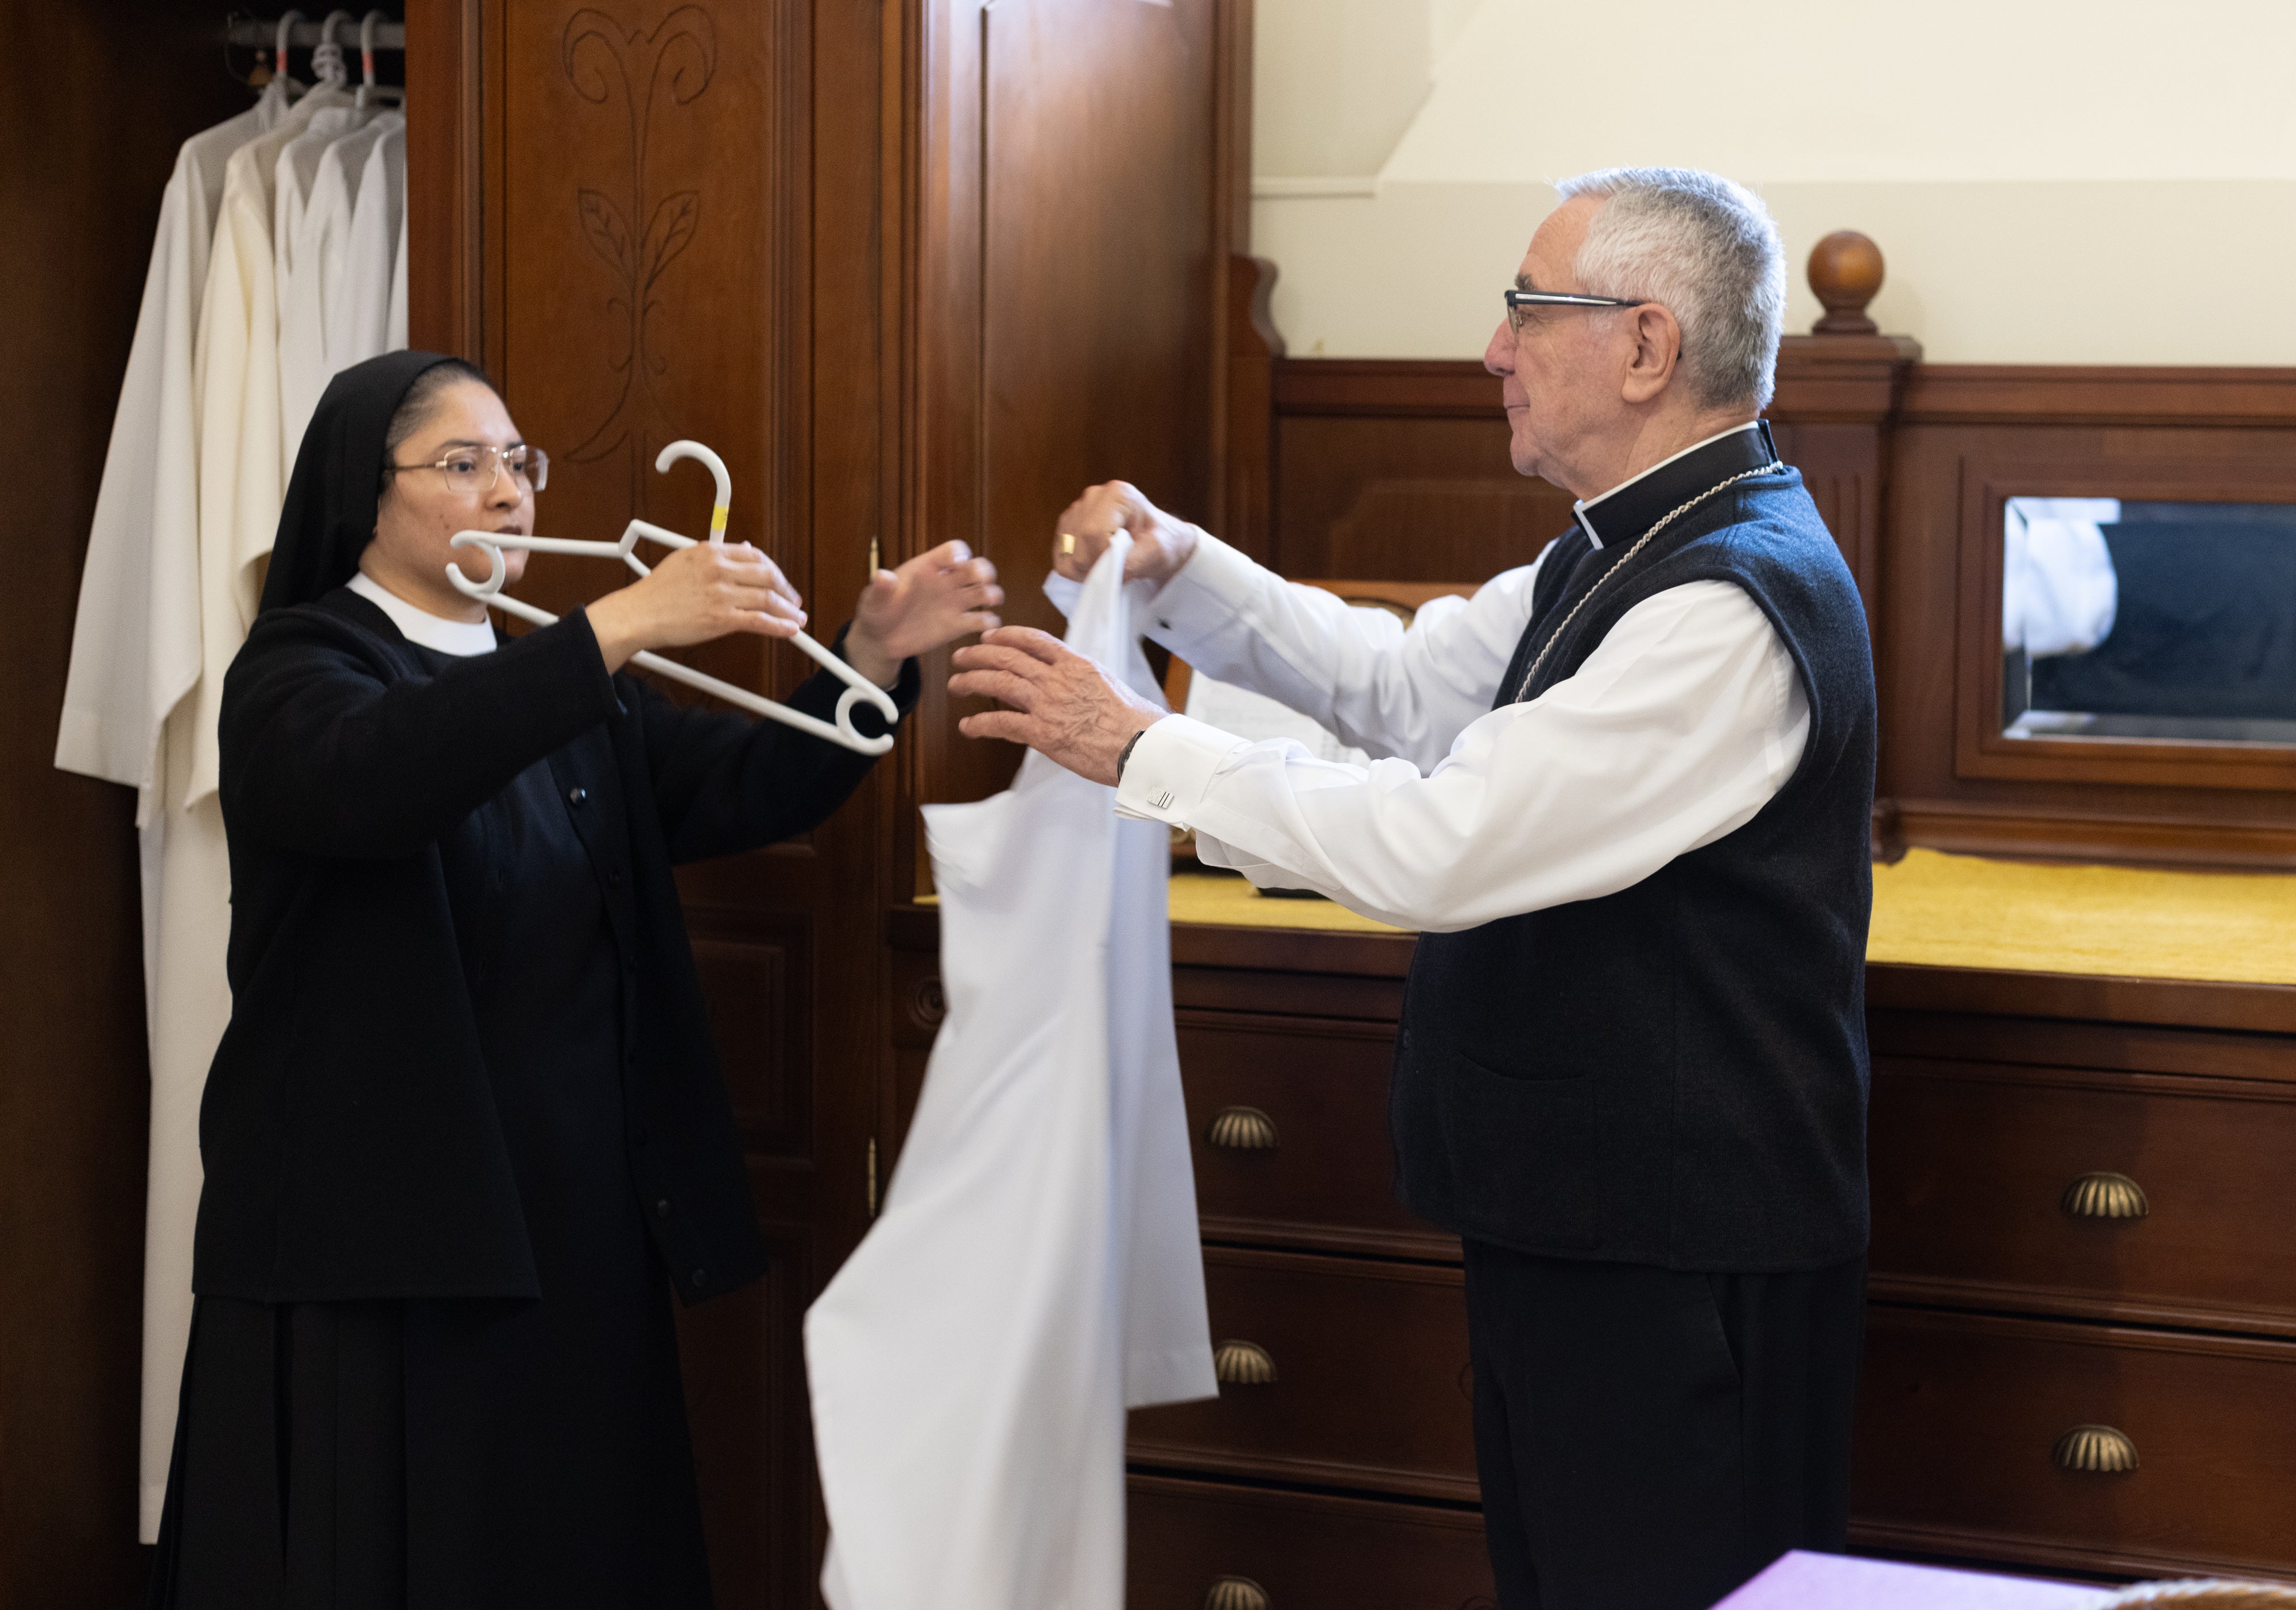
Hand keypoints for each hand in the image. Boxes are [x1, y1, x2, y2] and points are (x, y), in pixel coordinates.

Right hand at [586, 541, 804, 672]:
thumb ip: (716, 556)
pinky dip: (780, 626)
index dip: (774, 569)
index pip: (755, 555)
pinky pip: (760, 621)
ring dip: (788, 610)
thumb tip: (744, 550)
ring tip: (797, 617)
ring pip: (768, 599)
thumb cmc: (657, 591)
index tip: (779, 579)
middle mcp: (719, 569)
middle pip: (768, 575)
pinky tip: (790, 630)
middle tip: (794, 600)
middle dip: (786, 589)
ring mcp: (722, 594)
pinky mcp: (721, 619)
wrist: (638, 614)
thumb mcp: (685, 559)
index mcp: (711, 551)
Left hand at [845, 540, 1003, 686]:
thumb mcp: (873, 600)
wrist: (881, 640)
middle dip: (983, 571)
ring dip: (992, 594)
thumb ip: (880, 589)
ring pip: (984, 591)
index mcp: (927, 568)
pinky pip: (981, 620)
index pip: (951, 550)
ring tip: (989, 602)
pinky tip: (984, 628)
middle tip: (981, 581)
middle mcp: (945, 582)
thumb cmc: (876, 612)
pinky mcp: (958, 626)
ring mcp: (954, 603)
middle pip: (975, 567)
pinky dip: (989, 622)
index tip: (957, 563)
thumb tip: (883, 576)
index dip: (958, 553)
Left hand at [949, 626, 1163, 784]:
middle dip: (979, 654)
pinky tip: (968, 725)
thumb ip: (1082, 677)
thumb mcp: (1108, 684)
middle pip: (1008, 657)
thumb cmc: (1133, 720)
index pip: (1034, 640)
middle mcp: (1058, 679)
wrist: (1141, 746)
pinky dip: (980, 723)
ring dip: (972, 682)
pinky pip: (1002, 723)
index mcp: (1076, 664)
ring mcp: (1048, 705)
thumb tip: (1073, 677)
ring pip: (999, 684)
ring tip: (956, 684)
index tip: (990, 635)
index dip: (1007, 636)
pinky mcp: (1042, 733)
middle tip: (961, 656)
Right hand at [1052, 481, 1200, 585]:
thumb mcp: (1158, 551)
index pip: (1093, 532)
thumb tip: (1110, 570)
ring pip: (1067, 554)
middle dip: (1096, 566)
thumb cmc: (1161, 542)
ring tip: (1109, 565)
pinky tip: (1097, 564)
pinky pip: (1061, 559)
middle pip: (1078, 544)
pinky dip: (1077, 570)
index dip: (1103, 557)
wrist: (1156, 542)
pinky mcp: (1066, 528)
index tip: (1123, 568)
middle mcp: (1093, 496)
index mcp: (1117, 494)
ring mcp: (1076, 510)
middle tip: (1119, 569)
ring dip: (1087, 570)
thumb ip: (1136, 560)